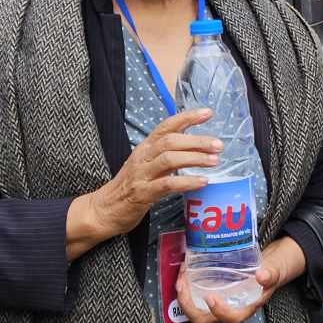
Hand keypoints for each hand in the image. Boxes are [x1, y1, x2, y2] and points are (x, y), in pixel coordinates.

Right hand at [70, 108, 222, 255]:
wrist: (104, 209)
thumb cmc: (131, 186)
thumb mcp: (146, 164)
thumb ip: (166, 153)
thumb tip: (195, 146)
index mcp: (145, 147)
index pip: (166, 126)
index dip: (187, 117)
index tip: (208, 113)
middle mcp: (143, 156)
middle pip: (170, 141)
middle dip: (196, 140)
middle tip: (218, 144)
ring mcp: (141, 175)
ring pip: (169, 159)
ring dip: (194, 158)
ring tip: (214, 161)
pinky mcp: (142, 194)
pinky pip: (167, 185)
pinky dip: (186, 182)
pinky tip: (202, 182)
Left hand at [176, 235, 305, 322]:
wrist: (267, 265)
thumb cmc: (272, 271)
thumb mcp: (275, 270)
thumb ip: (270, 274)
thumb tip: (261, 276)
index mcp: (246, 307)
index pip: (231, 318)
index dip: (218, 312)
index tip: (210, 297)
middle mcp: (229, 308)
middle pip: (205, 319)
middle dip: (190, 306)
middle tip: (183, 286)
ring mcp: (219, 301)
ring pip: (196, 310)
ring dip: (184, 297)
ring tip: (181, 278)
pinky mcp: (212, 292)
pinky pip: (195, 296)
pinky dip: (186, 286)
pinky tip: (185, 270)